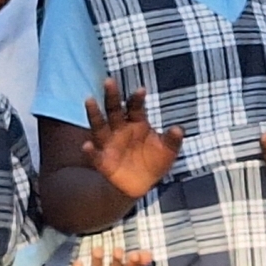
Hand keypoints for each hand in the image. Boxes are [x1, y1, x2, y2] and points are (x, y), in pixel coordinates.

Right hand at [81, 82, 182, 198]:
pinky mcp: (102, 160)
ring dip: (94, 114)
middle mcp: (120, 129)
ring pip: (99, 126)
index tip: (141, 89)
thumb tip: (178, 129)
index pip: (135, 107)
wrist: (143, 184)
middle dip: (111, 96)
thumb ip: (173, 140)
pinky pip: (94, 155)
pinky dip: (90, 150)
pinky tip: (86, 145)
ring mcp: (109, 143)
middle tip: (109, 81)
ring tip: (89, 100)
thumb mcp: (168, 151)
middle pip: (114, 110)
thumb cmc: (155, 161)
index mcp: (137, 123)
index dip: (137, 98)